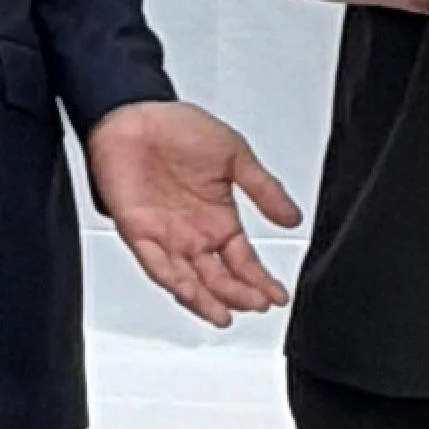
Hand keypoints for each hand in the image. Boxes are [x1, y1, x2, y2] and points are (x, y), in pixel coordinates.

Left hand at [86, 98, 302, 327]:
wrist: (135, 113)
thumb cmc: (179, 129)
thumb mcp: (236, 156)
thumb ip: (264, 190)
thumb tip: (293, 218)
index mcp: (219, 219)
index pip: (244, 262)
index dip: (261, 281)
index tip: (278, 297)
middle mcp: (194, 234)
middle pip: (219, 277)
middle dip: (239, 294)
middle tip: (257, 305)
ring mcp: (166, 236)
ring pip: (188, 279)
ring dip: (206, 299)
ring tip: (224, 315)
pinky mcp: (138, 232)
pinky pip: (155, 263)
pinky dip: (173, 279)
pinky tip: (189, 291)